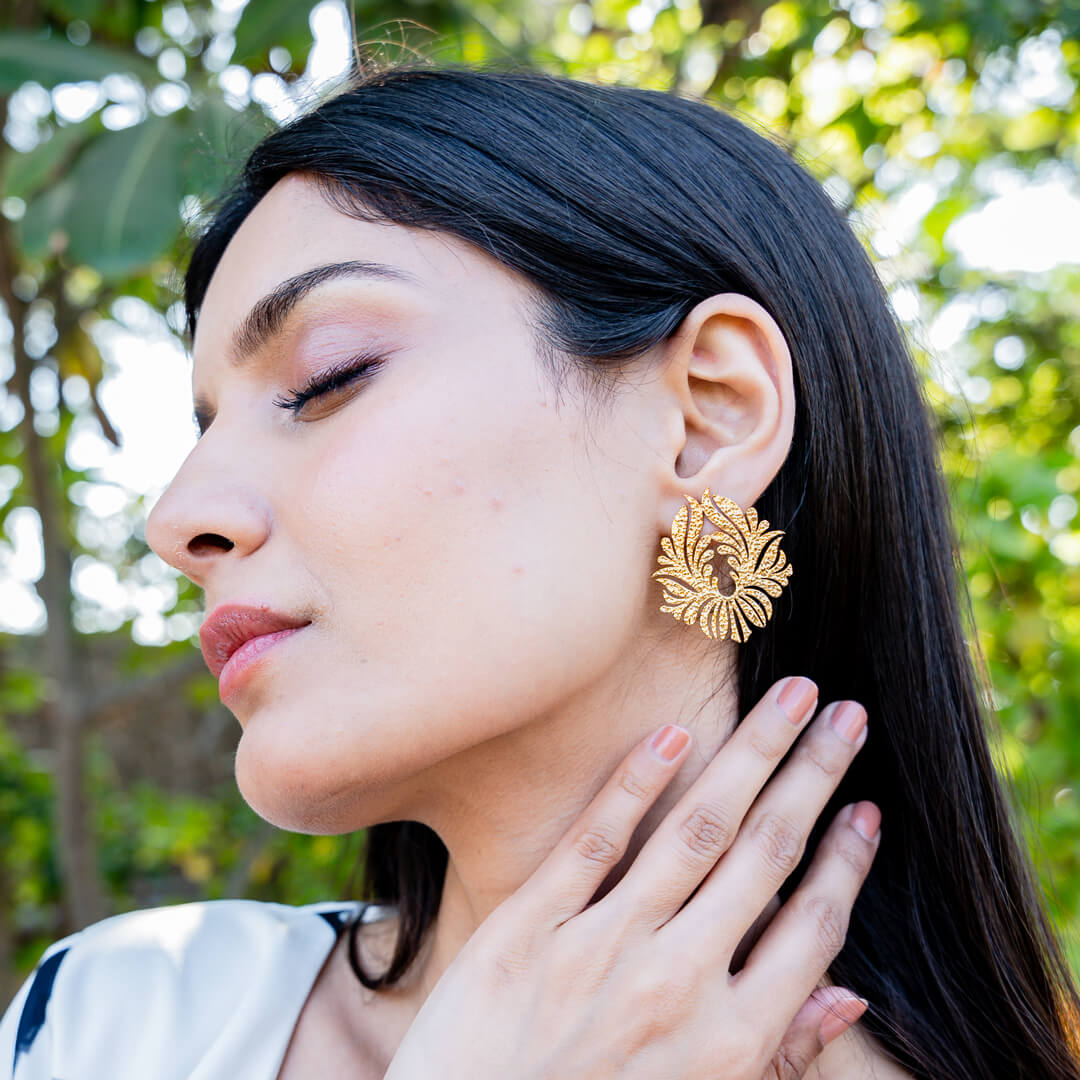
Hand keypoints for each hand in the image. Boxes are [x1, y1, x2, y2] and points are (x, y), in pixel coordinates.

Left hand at [384, 677, 879, 1078]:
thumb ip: (780, 1056)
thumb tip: (852, 996)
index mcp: (729, 1042)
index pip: (811, 926)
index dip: (846, 859)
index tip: (868, 805)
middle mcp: (676, 984)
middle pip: (764, 855)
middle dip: (814, 776)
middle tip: (848, 713)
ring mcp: (601, 950)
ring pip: (694, 831)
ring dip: (751, 754)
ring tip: (792, 697)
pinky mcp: (529, 930)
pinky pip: (594, 842)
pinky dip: (635, 782)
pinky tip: (675, 730)